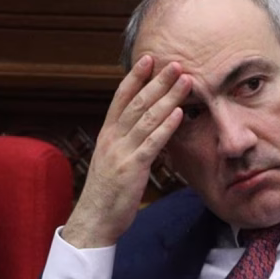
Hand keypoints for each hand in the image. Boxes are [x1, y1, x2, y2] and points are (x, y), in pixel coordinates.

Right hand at [62, 56, 190, 247]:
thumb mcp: (115, 160)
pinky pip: (151, 143)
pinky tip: (179, 113)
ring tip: (185, 80)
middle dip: (157, 80)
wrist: (94, 220)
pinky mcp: (132, 168)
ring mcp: (121, 152)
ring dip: (168, 97)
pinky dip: (166, 127)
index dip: (135, 77)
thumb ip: (129, 141)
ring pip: (146, 118)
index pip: (121, 98)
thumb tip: (149, 126)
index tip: (148, 58)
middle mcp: (112, 138)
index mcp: (107, 134)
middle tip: (176, 62)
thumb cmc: (108, 192)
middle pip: (137, 102)